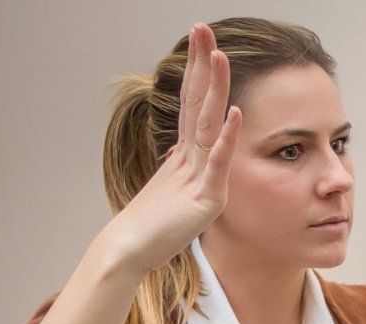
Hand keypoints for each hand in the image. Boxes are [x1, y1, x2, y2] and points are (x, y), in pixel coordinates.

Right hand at [101, 23, 242, 277]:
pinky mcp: (204, 196)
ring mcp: (195, 173)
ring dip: (214, 88)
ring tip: (220, 55)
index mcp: (184, 154)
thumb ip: (181, 171)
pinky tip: (236, 113)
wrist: (129, 252)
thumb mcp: (173, 192)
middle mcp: (188, 156)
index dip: (198, 71)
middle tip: (202, 29)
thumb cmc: (152, 227)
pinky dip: (227, 137)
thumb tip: (179, 154)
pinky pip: (218, 162)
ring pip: (208, 123)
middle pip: (198, 101)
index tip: (202, 41)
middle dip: (202, 65)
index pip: (194, 104)